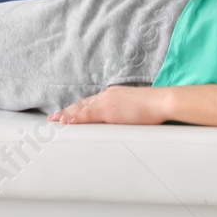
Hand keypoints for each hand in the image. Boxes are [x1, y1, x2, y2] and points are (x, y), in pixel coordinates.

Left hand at [50, 84, 169, 124]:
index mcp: (113, 95)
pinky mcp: (110, 110)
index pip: (91, 102)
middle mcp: (107, 96)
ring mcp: (107, 102)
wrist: (162, 101)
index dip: (78, 108)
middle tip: (53, 118)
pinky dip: (76, 118)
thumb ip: (125, 112)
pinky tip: (67, 121)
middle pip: (82, 104)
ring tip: (55, 121)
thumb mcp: (135, 108)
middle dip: (68, 111)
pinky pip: (88, 115)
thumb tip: (121, 120)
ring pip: (82, 109)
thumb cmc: (154, 107)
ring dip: (67, 115)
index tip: (67, 113)